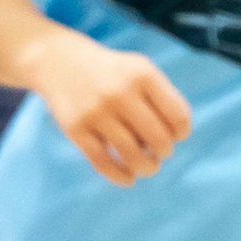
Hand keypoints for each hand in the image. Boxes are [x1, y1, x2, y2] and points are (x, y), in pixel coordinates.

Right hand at [30, 26, 192, 183]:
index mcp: (142, 75)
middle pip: (158, 139)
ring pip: (132, 155)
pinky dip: (120, 176)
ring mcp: (96, 111)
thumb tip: (174, 140)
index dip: (181, 133)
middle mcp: (120, 92)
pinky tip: (128, 178)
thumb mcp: (140, 71)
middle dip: (164, 152)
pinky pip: (103, 163)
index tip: (174, 135)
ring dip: (146, 168)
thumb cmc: (112, 73)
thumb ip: (164, 99)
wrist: (59, 62)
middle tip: (159, 152)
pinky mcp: (76, 129)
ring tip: (147, 167)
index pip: (178, 116)